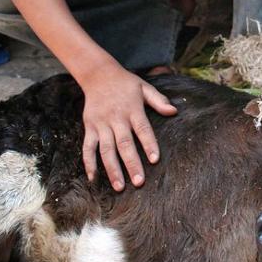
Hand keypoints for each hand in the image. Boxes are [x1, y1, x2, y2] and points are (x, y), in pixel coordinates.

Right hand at [80, 64, 176, 190]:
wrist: (98, 74)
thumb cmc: (126, 84)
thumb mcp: (144, 87)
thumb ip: (158, 100)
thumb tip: (174, 111)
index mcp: (132, 109)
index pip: (142, 129)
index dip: (149, 144)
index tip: (155, 160)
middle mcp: (116, 118)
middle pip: (124, 144)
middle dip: (131, 164)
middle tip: (139, 182)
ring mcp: (101, 124)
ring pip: (106, 150)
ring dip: (112, 169)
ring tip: (119, 187)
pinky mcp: (89, 127)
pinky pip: (87, 147)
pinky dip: (89, 163)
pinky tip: (93, 178)